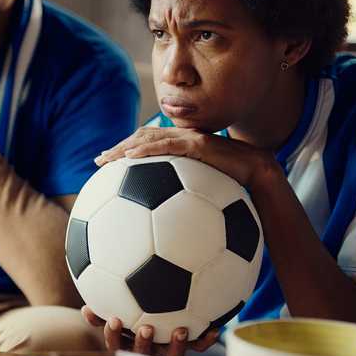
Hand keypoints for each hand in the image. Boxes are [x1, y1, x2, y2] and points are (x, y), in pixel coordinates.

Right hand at [81, 305, 219, 355]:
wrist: (163, 329)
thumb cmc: (132, 320)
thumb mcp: (116, 317)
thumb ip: (100, 315)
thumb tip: (85, 309)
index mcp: (129, 345)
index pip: (117, 345)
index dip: (115, 335)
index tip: (114, 319)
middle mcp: (149, 352)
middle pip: (145, 354)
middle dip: (145, 344)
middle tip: (146, 328)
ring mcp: (168, 352)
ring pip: (173, 355)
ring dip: (177, 344)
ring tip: (180, 330)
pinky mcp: (188, 348)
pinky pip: (198, 347)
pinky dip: (206, 339)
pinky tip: (215, 328)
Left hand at [96, 127, 280, 190]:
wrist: (256, 172)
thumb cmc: (231, 184)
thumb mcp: (203, 188)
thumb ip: (185, 192)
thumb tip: (169, 218)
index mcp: (180, 147)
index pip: (147, 143)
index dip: (125, 150)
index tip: (106, 163)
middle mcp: (182, 138)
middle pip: (142, 138)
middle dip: (118, 148)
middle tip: (98, 161)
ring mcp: (189, 139)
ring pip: (149, 138)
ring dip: (124, 147)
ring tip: (107, 159)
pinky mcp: (198, 144)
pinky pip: (167, 145)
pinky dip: (146, 149)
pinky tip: (130, 157)